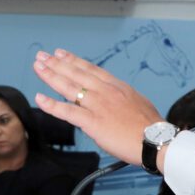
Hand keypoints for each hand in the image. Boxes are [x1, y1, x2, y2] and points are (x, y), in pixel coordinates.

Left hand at [32, 49, 162, 164]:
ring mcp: (98, 105)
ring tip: (38, 67)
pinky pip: (67, 111)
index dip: (73, 60)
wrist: (156, 140)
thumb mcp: (138, 103)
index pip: (90, 69)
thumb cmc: (151, 127)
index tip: (61, 53)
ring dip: (50, 75)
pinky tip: (39, 98)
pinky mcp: (93, 122)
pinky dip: (51, 105)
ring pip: (69, 87)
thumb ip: (122, 99)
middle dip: (56, 63)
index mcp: (117, 86)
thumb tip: (115, 101)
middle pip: (76, 73)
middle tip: (42, 56)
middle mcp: (105, 92)